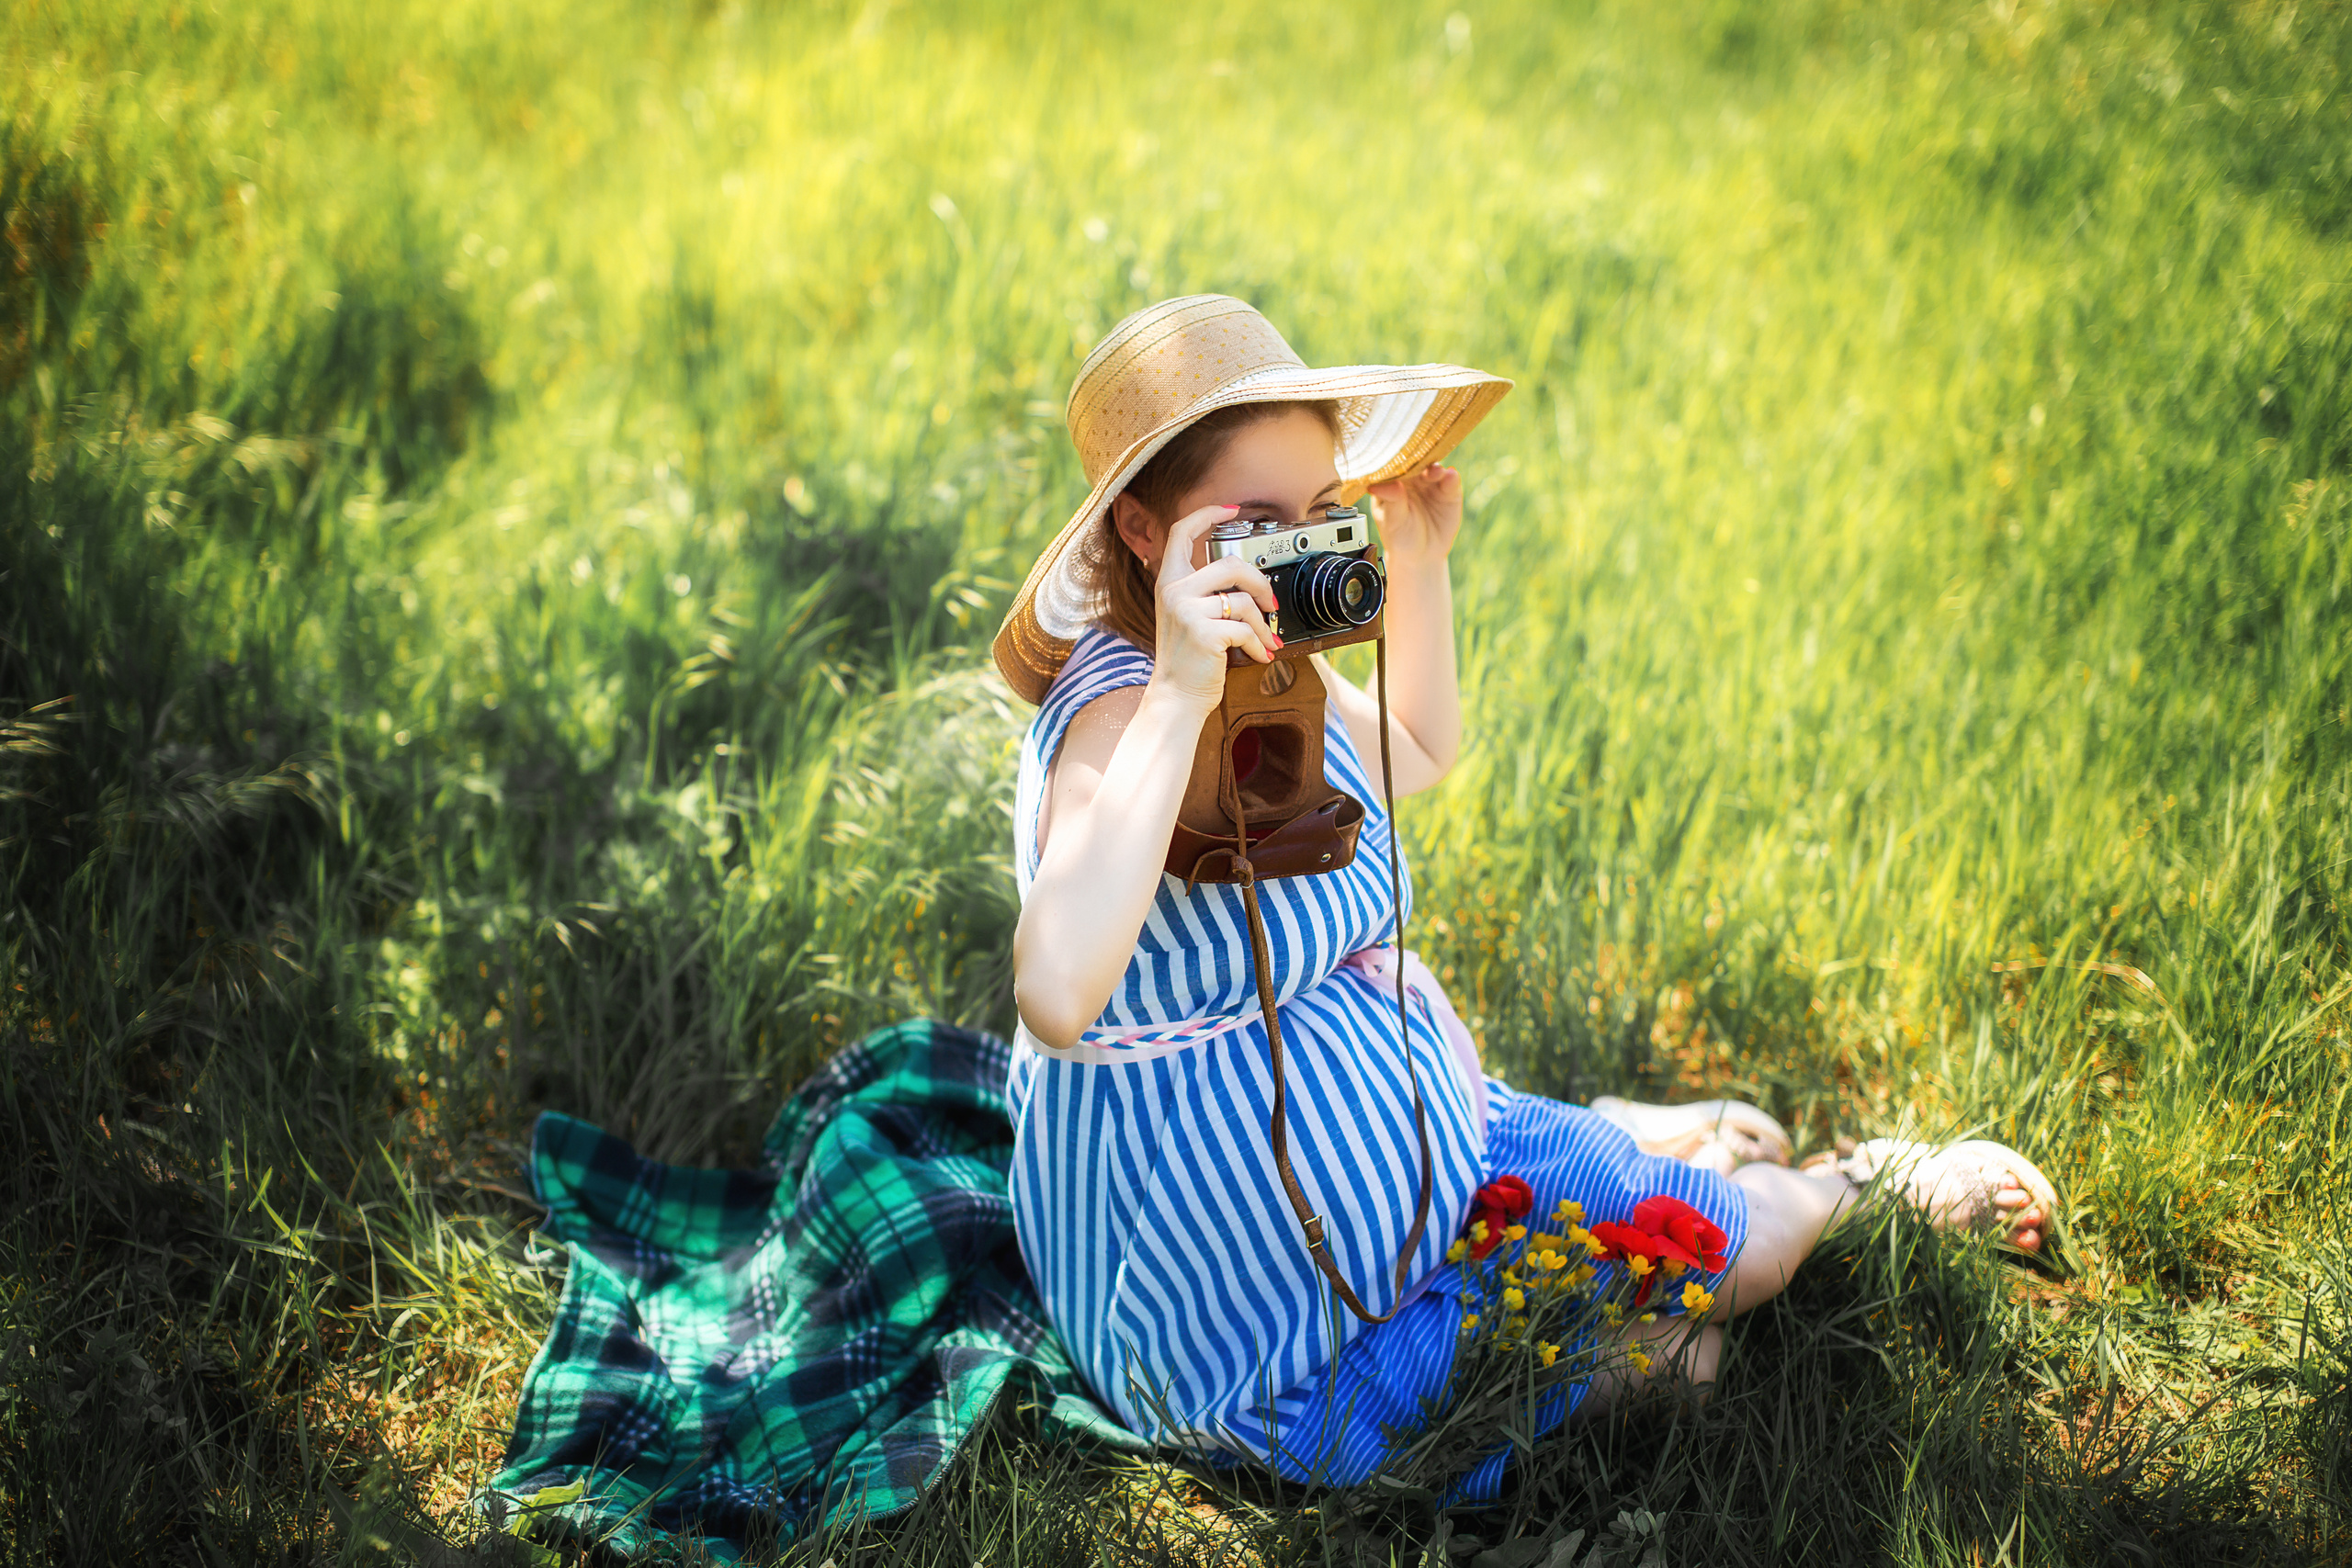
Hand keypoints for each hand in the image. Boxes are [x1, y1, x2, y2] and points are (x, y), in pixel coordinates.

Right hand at [1148, 504, 1280, 710]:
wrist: (1175, 697)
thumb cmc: (1187, 660)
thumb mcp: (1187, 617)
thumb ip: (1205, 592)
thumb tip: (1249, 580)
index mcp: (1168, 582)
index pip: (1181, 532)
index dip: (1207, 514)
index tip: (1231, 510)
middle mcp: (1174, 591)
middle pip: (1231, 563)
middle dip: (1261, 583)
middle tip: (1272, 602)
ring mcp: (1186, 610)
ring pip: (1244, 599)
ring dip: (1264, 624)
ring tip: (1266, 640)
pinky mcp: (1203, 631)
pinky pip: (1246, 628)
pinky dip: (1258, 644)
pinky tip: (1258, 655)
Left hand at [1365, 463, 1463, 569]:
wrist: (1422, 555)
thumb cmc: (1399, 537)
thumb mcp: (1392, 521)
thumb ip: (1390, 500)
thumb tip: (1378, 484)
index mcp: (1391, 481)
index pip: (1391, 465)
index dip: (1393, 460)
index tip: (1395, 459)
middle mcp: (1411, 477)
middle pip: (1415, 461)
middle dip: (1417, 459)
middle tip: (1417, 461)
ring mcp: (1431, 481)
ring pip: (1434, 467)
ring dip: (1435, 467)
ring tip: (1435, 472)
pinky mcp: (1449, 490)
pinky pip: (1451, 480)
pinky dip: (1451, 477)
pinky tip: (1451, 476)